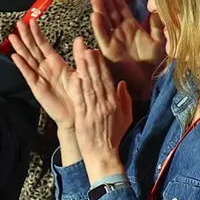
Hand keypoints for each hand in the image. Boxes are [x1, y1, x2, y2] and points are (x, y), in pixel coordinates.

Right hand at [9, 19, 77, 128]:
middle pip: (33, 48)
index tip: (31, 20)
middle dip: (25, 35)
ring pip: (27, 58)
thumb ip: (80, 57)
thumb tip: (81, 40)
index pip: (44, 44)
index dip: (37, 33)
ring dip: (20, 47)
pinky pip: (27, 74)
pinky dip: (21, 65)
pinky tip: (15, 56)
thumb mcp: (81, 72)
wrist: (76, 114)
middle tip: (18, 23)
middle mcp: (45, 68)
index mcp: (56, 63)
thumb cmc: (79, 95)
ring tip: (12, 36)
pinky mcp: (36, 87)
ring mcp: (39, 76)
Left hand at [68, 39, 131, 177]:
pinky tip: (74, 75)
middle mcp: (104, 103)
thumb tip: (122, 83)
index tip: (95, 52)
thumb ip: (124, 99)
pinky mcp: (84, 116)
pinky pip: (80, 99)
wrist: (103, 154)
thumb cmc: (113, 136)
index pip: (106, 79)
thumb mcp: (125, 117)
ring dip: (84, 69)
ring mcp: (94, 109)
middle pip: (97, 78)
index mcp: (114, 102)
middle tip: (84, 46)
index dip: (100, 64)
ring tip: (79, 55)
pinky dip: (78, 87)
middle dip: (91, 61)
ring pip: (88, 85)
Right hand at [91, 0, 164, 64]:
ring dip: (100, 9)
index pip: (122, 8)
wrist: (149, 82)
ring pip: (105, 21)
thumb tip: (156, 8)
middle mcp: (120, 32)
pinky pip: (103, 36)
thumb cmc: (154, 62)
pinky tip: (95, 16)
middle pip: (111, 12)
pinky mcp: (109, 51)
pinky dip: (99, 26)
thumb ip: (157, 25)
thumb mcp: (160, 40)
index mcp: (132, 27)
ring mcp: (113, 40)